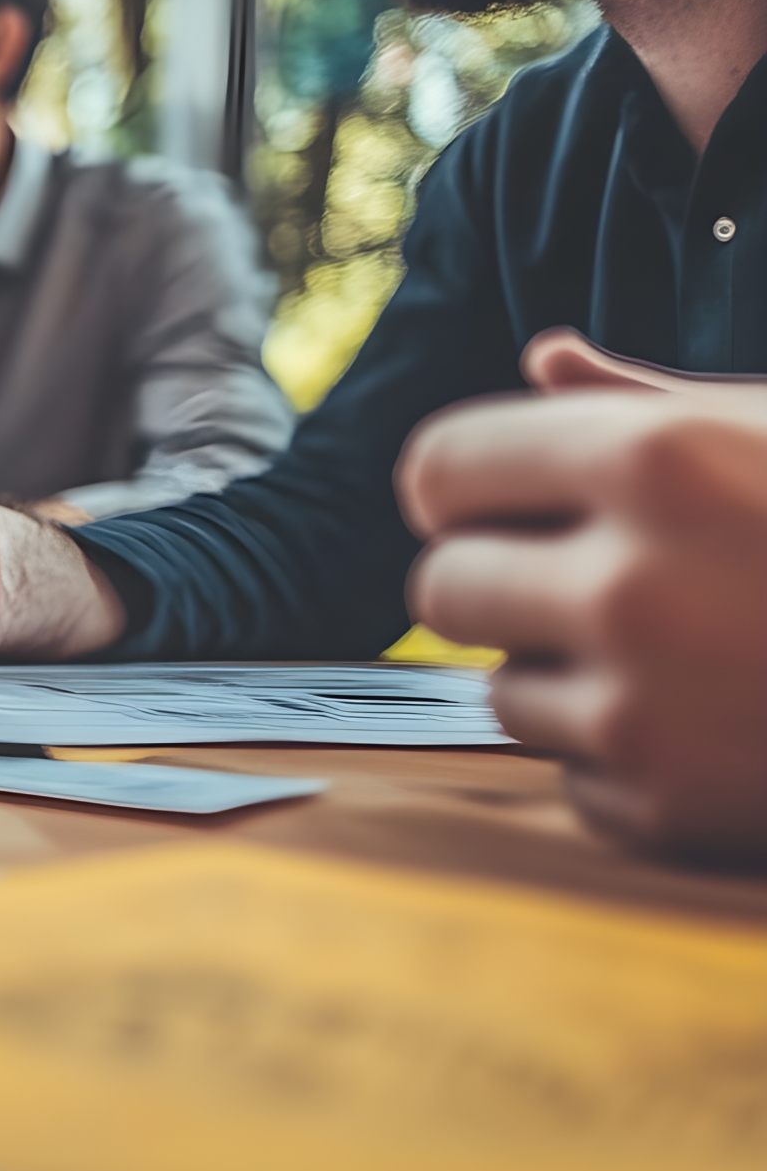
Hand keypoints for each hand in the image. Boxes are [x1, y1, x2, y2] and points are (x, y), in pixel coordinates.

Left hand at [400, 387, 766, 863]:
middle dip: (504, 584)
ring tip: (698, 655)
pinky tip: (730, 730)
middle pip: (443, 586)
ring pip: (505, 688)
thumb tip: (541, 358)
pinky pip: (576, 776)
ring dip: (573, 676)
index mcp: (650, 463)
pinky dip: (633, 764)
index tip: (484, 502)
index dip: (458, 488)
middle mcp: (628, 585)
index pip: (440, 470)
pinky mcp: (665, 812)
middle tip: (600, 584)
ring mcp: (642, 710)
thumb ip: (646, 401)